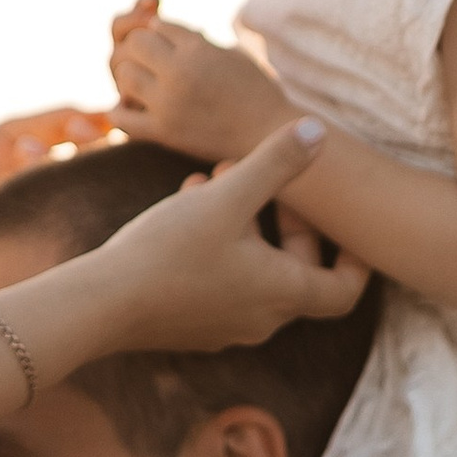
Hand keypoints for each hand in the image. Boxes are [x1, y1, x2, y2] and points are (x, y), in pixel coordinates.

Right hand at [73, 122, 374, 356]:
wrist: (100, 304)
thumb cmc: (169, 251)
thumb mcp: (228, 196)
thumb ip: (275, 162)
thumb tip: (319, 130)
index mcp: (282, 294)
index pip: (345, 290)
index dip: (357, 259)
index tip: (345, 224)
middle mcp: (261, 318)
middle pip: (299, 272)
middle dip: (287, 221)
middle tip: (267, 182)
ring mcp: (226, 325)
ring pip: (257, 269)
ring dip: (248, 223)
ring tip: (216, 178)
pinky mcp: (193, 324)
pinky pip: (224, 278)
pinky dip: (221, 241)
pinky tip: (187, 201)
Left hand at [109, 0, 293, 160]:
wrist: (270, 135)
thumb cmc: (256, 90)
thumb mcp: (231, 53)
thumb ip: (197, 40)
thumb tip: (160, 28)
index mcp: (199, 48)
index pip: (158, 24)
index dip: (162, 31)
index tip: (171, 43)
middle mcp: (180, 72)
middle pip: (135, 43)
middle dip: (142, 47)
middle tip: (152, 61)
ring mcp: (169, 103)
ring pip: (123, 74)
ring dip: (129, 74)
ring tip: (144, 82)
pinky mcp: (164, 132)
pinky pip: (121, 116)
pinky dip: (120, 108)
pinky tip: (132, 106)